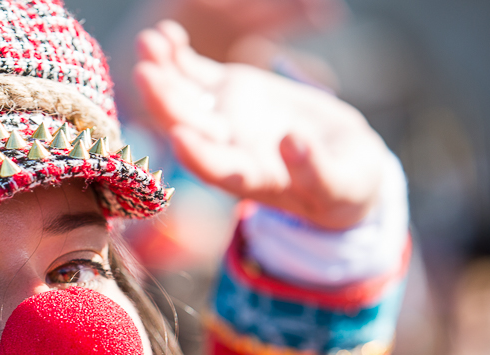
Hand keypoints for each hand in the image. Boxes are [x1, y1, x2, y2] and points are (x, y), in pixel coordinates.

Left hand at [133, 21, 393, 229]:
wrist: (340, 162)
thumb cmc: (344, 185)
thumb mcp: (341, 184)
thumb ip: (317, 170)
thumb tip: (293, 142)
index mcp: (250, 178)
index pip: (216, 169)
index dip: (197, 155)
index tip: (179, 136)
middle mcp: (225, 148)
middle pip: (188, 126)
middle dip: (165, 101)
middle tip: (145, 73)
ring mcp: (221, 118)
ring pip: (182, 96)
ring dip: (162, 71)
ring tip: (148, 42)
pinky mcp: (226, 91)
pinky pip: (194, 72)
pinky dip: (177, 55)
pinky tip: (164, 35)